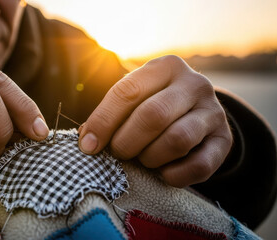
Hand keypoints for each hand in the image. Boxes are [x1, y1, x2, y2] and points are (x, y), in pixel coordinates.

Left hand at [78, 55, 231, 187]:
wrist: (197, 111)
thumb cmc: (154, 103)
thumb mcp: (135, 97)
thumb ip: (111, 114)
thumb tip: (88, 141)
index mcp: (165, 66)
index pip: (127, 92)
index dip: (103, 122)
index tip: (88, 145)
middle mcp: (194, 84)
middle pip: (152, 116)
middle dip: (126, 142)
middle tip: (118, 153)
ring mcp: (213, 111)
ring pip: (177, 140)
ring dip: (150, 158)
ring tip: (142, 159)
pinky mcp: (224, 140)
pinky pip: (199, 165)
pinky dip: (174, 175)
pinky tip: (163, 173)